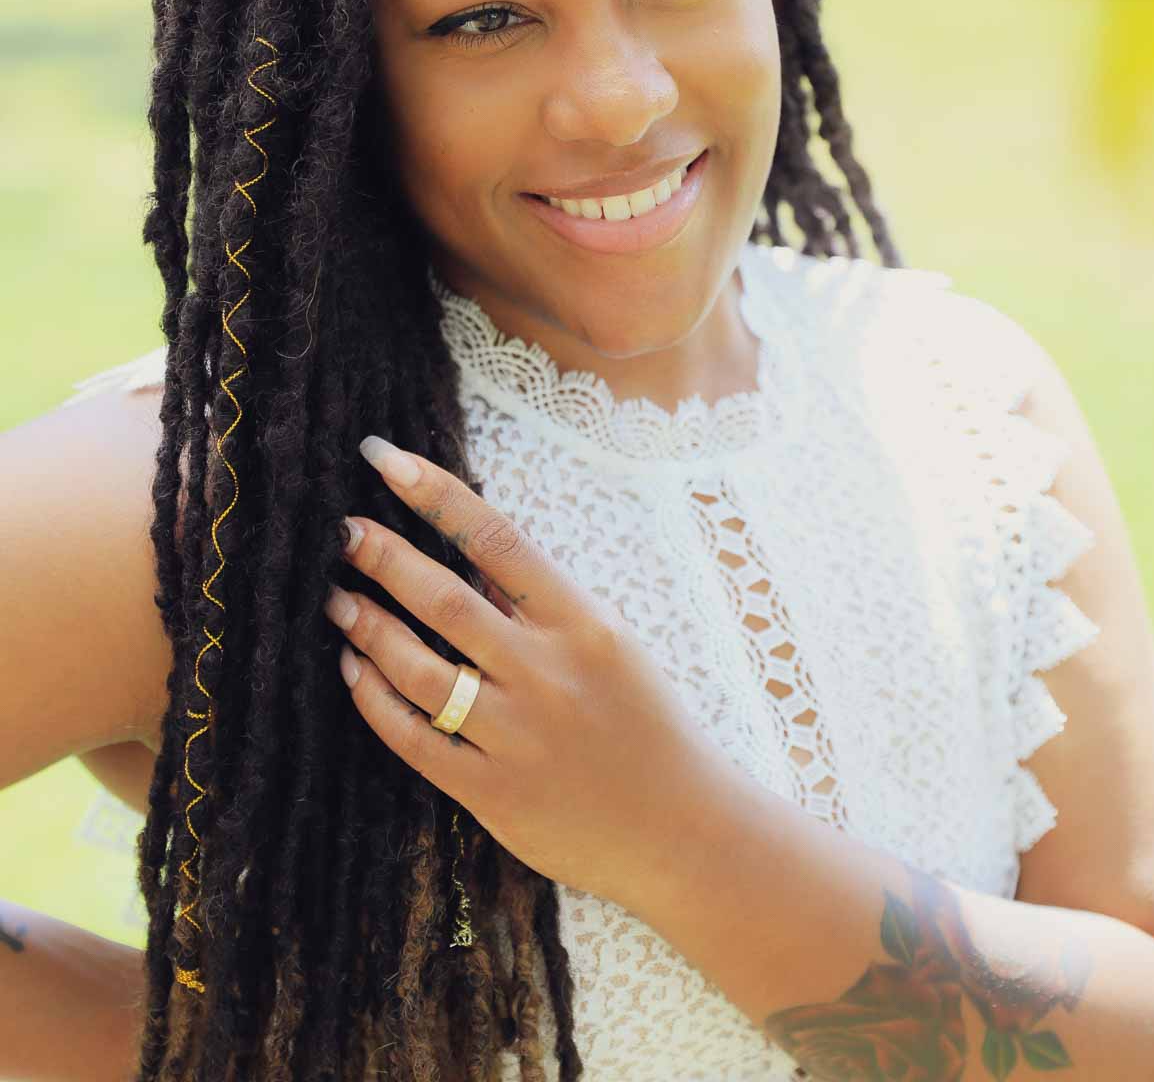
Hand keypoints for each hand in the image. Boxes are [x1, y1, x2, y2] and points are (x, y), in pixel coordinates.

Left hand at [323, 435, 748, 914]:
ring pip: (417, 668)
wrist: (681, 830)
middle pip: (443, 599)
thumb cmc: (647, 725)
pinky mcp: (493, 792)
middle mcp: (547, 673)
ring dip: (367, 627)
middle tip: (341, 533)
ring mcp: (517, 735)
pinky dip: (374, 700)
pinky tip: (354, 671)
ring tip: (337, 600)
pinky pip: (413, 739)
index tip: (382, 458)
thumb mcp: (612, 646)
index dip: (434, 492)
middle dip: (381, 557)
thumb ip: (544, 605)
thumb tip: (466, 554)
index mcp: (584, 625)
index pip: (496, 539)